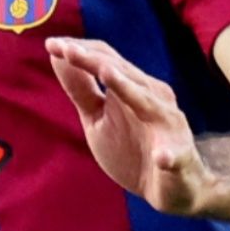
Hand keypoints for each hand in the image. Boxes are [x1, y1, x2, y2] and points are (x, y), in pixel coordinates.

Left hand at [49, 37, 214, 215]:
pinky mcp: (179, 158)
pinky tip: (161, 157)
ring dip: (128, 88)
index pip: (106, 60)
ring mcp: (168, 126)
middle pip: (123, 72)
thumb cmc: (132, 147)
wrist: (173, 186)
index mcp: (134, 87)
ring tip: (106, 73)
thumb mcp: (97, 118)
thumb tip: (57, 55)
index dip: (79, 51)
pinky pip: (174, 156)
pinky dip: (168, 156)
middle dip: (93, 60)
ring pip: (148, 102)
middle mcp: (154, 98)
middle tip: (65, 49)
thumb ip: (81, 90)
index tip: (50, 44)